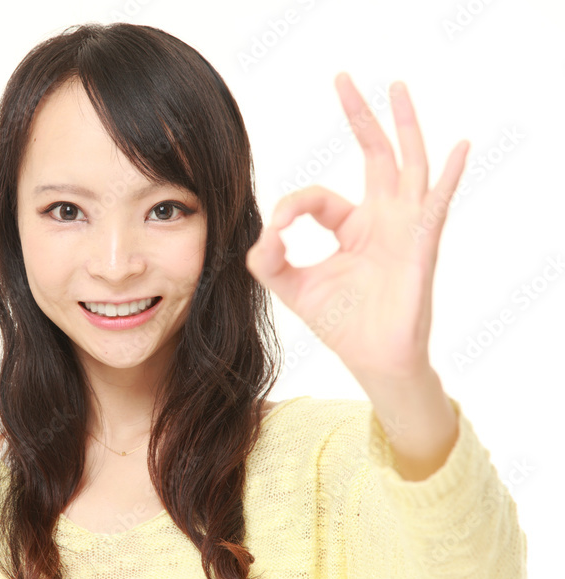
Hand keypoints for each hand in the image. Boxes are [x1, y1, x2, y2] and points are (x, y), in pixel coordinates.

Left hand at [245, 72, 469, 379]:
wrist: (372, 359)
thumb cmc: (341, 324)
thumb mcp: (292, 287)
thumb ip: (267, 260)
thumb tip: (259, 234)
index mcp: (353, 226)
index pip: (318, 198)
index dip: (291, 208)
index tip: (274, 232)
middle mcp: (382, 218)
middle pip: (372, 154)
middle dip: (358, 116)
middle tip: (343, 79)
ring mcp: (404, 227)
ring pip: (406, 163)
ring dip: (402, 125)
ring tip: (396, 87)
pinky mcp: (420, 244)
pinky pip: (437, 203)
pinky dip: (449, 175)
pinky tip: (459, 147)